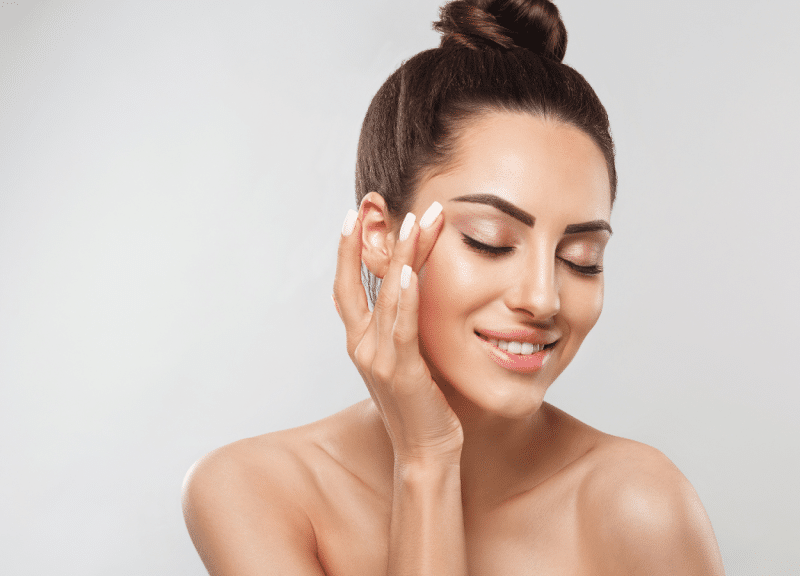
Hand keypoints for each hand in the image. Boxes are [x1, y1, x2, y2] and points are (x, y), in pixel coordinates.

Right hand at [332, 201, 462, 461]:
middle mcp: (362, 346)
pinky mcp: (401, 372)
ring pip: (387, 296)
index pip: (347, 286)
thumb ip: (405, 325)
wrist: (425, 451)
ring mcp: (378, 359)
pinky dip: (405, 297)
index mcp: (361, 341)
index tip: (354, 213)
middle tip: (385, 202)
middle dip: (373, 239)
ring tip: (417, 220)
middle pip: (363, 281)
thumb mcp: (409, 357)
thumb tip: (417, 289)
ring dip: (402, 255)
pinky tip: (410, 270)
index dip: (346, 249)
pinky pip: (401, 326)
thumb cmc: (423, 404)